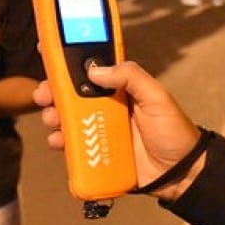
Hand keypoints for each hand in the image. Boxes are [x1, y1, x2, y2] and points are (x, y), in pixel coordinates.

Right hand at [34, 61, 202, 197]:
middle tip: (43, 94)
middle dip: (52, 91)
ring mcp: (100, 131)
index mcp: (121, 89)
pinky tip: (57, 141)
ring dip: (53, 116)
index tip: (47, 50)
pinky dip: (60, 142)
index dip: (69, 60)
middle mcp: (107, 107)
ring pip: (67, 119)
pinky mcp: (97, 153)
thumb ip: (132, 77)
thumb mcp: (158, 98)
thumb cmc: (174, 132)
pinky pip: (72, 146)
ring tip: (52, 119)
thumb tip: (95, 70)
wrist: (181, 173)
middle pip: (71, 95)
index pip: (91, 70)